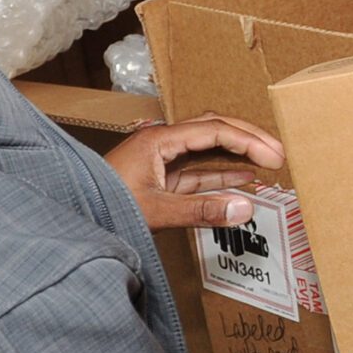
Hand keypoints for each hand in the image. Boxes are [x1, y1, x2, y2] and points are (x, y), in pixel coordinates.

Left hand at [102, 113, 285, 231]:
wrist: (73, 223)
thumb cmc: (103, 209)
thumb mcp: (156, 211)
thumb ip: (202, 210)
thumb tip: (246, 207)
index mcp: (158, 140)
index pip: (214, 130)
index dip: (248, 141)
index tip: (274, 156)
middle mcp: (160, 143)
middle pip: (213, 130)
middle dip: (248, 138)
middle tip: (278, 153)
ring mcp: (160, 161)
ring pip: (208, 150)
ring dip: (238, 155)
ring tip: (268, 163)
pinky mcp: (159, 180)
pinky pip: (198, 172)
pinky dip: (222, 176)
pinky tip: (242, 181)